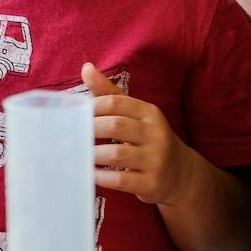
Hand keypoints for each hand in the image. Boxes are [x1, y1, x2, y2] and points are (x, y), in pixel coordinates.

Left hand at [84, 62, 188, 204]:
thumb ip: (110, 93)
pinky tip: (89, 174)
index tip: (75, 114)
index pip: (116, 102)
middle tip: (69, 135)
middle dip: (89, 129)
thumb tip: (86, 67)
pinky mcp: (151, 183)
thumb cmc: (148, 139)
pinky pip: (121, 180)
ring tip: (76, 154)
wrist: (181, 174)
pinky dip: (101, 177)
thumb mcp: (135, 114)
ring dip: (92, 154)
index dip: (92, 107)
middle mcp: (155, 134)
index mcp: (149, 113)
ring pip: (117, 154)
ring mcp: (155, 160)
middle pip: (116, 125)